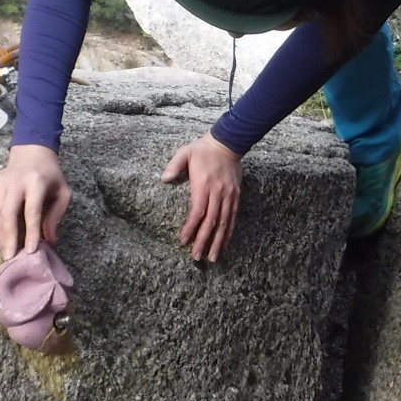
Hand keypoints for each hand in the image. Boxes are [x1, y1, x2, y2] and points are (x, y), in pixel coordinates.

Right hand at [0, 144, 71, 259]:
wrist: (35, 154)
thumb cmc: (51, 177)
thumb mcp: (62, 193)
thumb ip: (56, 216)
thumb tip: (50, 242)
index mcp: (36, 182)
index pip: (31, 211)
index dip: (31, 232)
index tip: (31, 251)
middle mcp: (17, 181)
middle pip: (8, 212)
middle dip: (9, 237)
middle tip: (10, 257)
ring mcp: (2, 180)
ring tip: (4, 250)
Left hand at [160, 133, 242, 262]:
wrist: (228, 143)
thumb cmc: (203, 150)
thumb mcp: (185, 152)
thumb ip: (174, 165)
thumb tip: (164, 178)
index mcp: (204, 184)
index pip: (198, 211)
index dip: (191, 228)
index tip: (183, 240)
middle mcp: (218, 193)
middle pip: (211, 222)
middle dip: (204, 241)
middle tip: (197, 257)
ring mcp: (229, 196)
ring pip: (224, 223)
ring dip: (218, 242)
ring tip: (212, 257)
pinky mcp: (236, 196)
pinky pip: (233, 218)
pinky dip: (228, 233)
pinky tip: (223, 244)